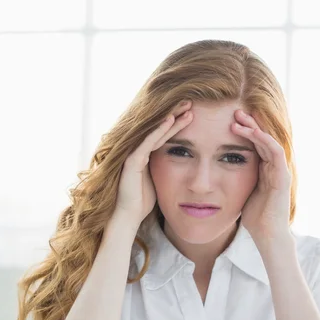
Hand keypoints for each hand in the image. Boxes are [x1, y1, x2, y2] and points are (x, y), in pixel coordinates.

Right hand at [115, 100, 193, 225]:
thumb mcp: (158, 181)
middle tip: (190, 102)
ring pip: (154, 132)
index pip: (163, 135)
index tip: (191, 114)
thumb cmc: (142, 202)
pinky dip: (158, 131)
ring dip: (171, 118)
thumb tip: (182, 164)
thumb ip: (165, 169)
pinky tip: (170, 120)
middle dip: (175, 115)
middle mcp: (138, 151)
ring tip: (186, 106)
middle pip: (159, 129)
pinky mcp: (131, 161)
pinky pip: (147, 142)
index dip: (176, 124)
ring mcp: (133, 155)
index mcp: (145, 156)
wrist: (128, 217)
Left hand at [231, 109, 292, 240]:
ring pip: (268, 141)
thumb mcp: (240, 192)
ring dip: (254, 128)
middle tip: (234, 110)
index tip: (228, 120)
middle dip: (249, 123)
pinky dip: (265, 140)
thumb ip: (235, 179)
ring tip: (239, 118)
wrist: (267, 235)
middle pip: (262, 138)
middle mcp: (274, 167)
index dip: (244, 130)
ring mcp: (280, 170)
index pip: (255, 143)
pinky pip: (276, 152)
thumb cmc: (254, 218)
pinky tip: (253, 131)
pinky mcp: (283, 176)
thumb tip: (215, 172)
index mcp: (264, 169)